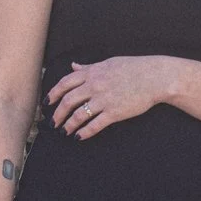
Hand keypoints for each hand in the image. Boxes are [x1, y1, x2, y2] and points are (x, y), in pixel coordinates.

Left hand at [46, 57, 174, 139]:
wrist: (154, 77)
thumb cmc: (133, 68)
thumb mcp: (108, 63)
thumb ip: (88, 67)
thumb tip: (73, 66)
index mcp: (92, 73)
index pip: (64, 83)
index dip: (52, 94)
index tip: (46, 103)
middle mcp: (95, 85)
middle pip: (68, 101)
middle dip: (57, 114)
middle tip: (52, 122)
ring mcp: (104, 99)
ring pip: (78, 115)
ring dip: (68, 125)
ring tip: (64, 132)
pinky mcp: (114, 112)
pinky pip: (95, 125)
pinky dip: (84, 132)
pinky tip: (79, 137)